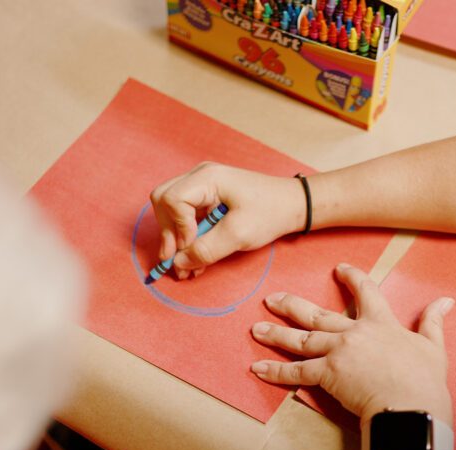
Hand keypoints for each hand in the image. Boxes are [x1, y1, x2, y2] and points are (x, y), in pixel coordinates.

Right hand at [150, 162, 304, 278]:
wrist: (292, 205)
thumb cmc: (270, 212)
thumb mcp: (239, 235)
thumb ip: (206, 250)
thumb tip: (178, 265)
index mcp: (208, 178)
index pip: (172, 199)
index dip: (177, 227)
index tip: (191, 247)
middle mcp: (200, 176)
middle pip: (163, 200)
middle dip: (168, 232)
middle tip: (176, 261)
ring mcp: (201, 185)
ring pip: (169, 209)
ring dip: (175, 238)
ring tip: (186, 266)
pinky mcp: (205, 197)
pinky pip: (184, 215)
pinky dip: (186, 236)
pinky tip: (194, 257)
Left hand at [250, 263, 454, 424]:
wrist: (410, 406)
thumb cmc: (425, 380)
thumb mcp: (434, 347)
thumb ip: (433, 321)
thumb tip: (446, 301)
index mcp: (381, 323)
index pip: (365, 291)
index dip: (351, 278)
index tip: (339, 269)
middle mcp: (354, 332)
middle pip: (317, 314)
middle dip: (291, 305)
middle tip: (271, 299)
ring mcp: (338, 352)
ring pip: (300, 340)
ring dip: (276, 334)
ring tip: (256, 329)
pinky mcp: (328, 374)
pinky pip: (295, 372)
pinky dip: (275, 371)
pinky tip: (257, 367)